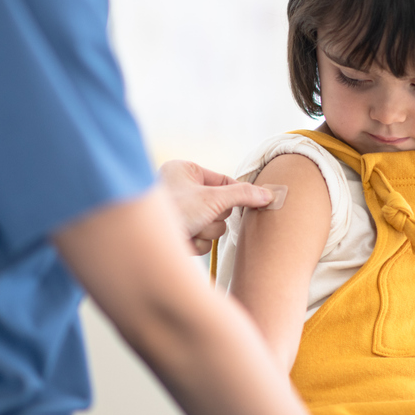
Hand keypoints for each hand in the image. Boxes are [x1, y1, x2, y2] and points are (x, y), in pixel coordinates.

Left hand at [158, 160, 273, 253]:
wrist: (146, 243)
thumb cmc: (174, 211)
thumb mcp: (212, 199)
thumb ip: (242, 195)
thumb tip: (268, 194)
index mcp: (185, 171)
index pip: (224, 181)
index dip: (237, 194)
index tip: (258, 202)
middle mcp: (181, 189)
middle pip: (221, 206)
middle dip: (214, 217)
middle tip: (201, 216)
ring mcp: (181, 213)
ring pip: (213, 226)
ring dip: (205, 232)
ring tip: (189, 229)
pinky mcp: (180, 234)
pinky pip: (202, 240)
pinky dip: (197, 243)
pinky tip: (183, 240)